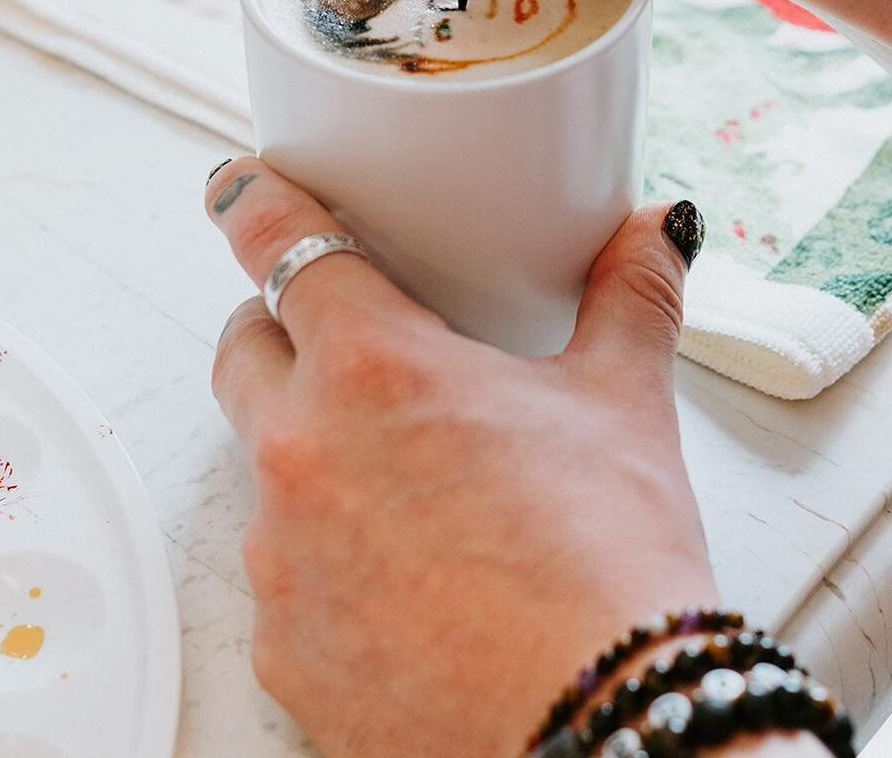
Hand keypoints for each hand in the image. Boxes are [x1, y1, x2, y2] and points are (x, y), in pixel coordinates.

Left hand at [207, 156, 713, 757]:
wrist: (602, 739)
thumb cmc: (607, 574)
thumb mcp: (625, 407)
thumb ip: (629, 297)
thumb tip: (654, 235)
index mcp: (374, 369)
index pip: (280, 247)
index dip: (254, 204)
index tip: (237, 189)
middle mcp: (303, 455)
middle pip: (246, 353)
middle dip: (282, 334)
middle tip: (348, 347)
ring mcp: (282, 562)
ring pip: (266, 475)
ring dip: (315, 460)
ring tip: (412, 487)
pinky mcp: (283, 655)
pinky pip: (285, 582)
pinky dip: (328, 566)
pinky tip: (407, 583)